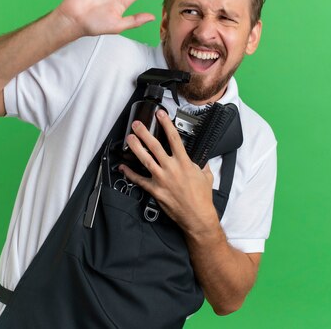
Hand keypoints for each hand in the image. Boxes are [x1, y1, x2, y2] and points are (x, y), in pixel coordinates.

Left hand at [119, 110, 218, 233]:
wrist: (197, 216)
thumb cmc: (202, 197)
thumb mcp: (206, 175)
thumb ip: (202, 164)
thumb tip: (201, 159)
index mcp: (184, 162)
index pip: (174, 138)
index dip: (166, 124)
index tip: (160, 114)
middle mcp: (171, 168)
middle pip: (155, 146)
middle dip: (144, 133)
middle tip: (136, 124)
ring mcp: (161, 179)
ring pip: (145, 159)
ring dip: (136, 148)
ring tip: (129, 139)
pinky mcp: (155, 190)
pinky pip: (139, 180)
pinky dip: (130, 173)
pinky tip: (123, 167)